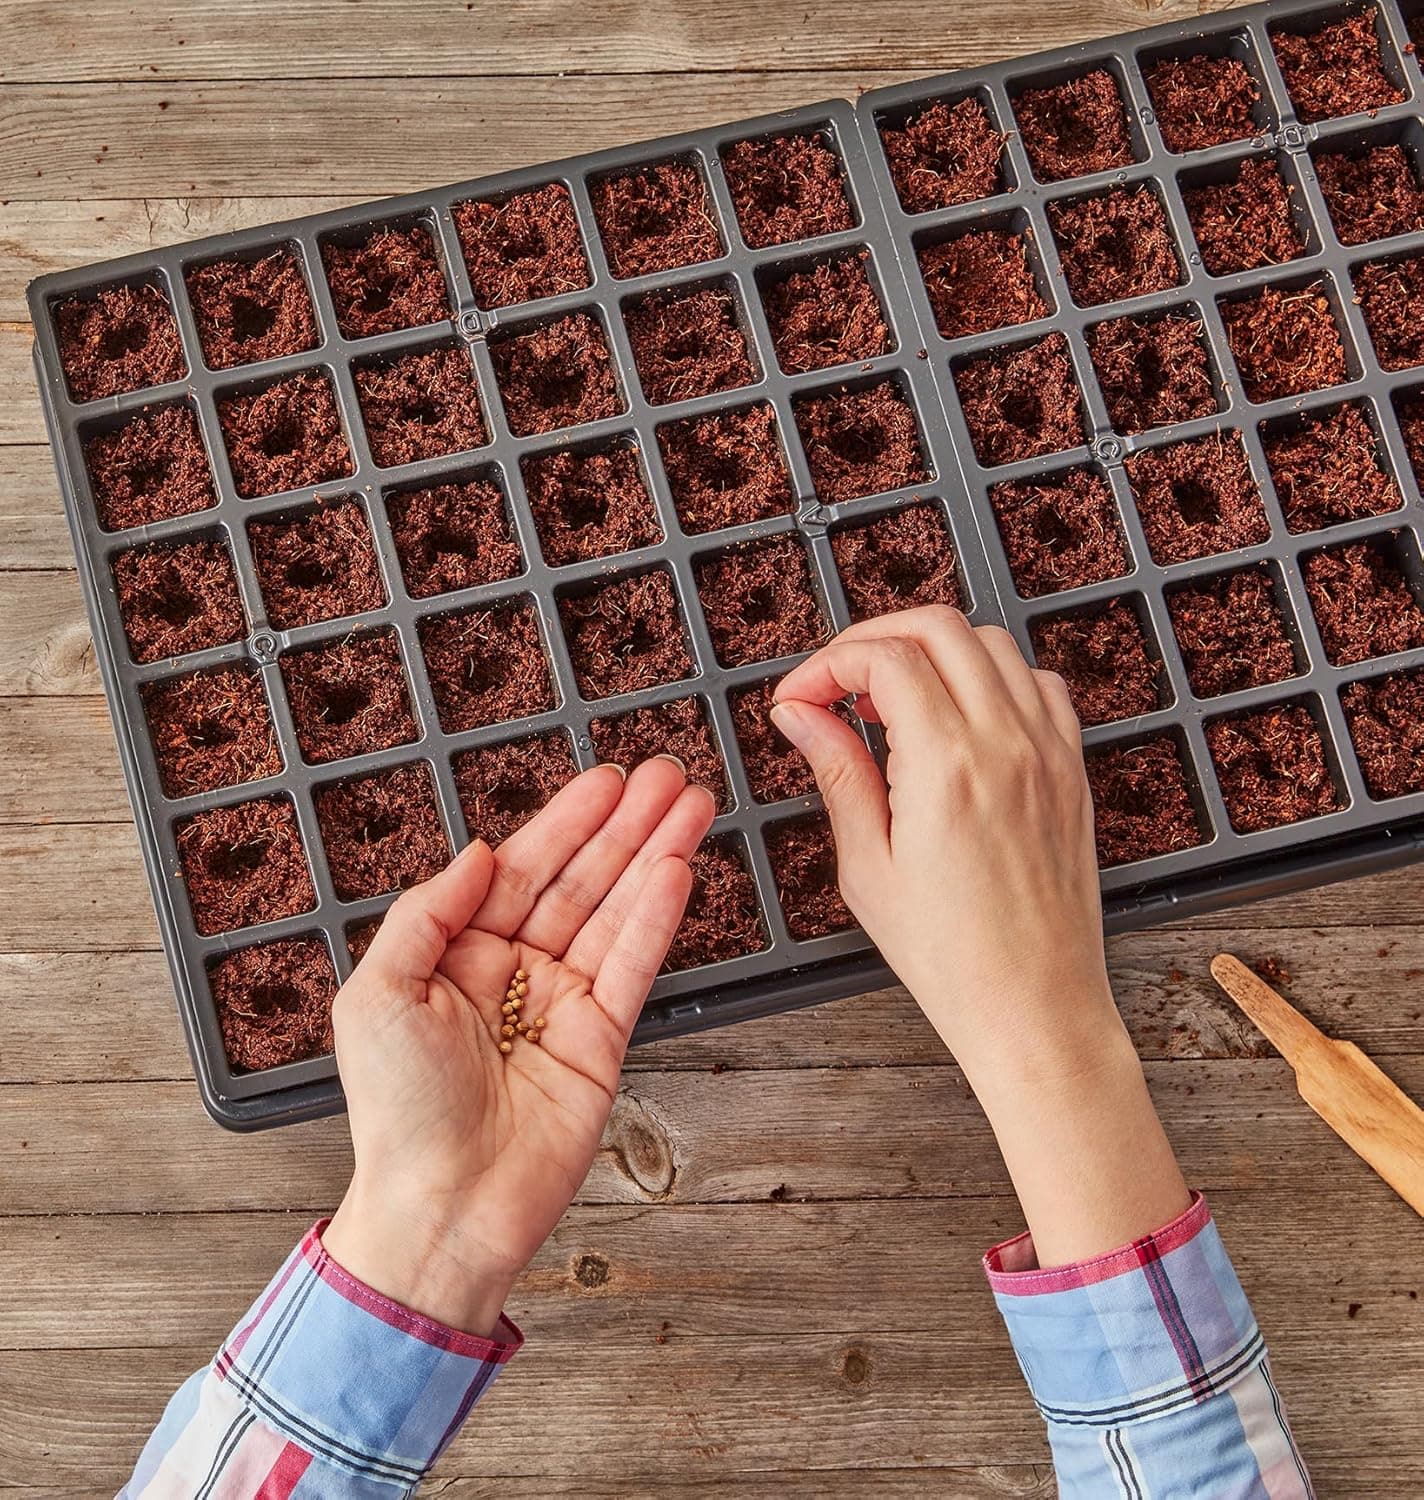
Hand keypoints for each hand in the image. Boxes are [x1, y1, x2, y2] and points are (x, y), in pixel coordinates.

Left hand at [324, 758, 714, 1336]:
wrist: (441, 1208)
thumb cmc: (396, 1113)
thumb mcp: (377, 994)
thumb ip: (427, 913)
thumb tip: (478, 853)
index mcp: (457, 956)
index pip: (520, 870)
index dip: (565, 822)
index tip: (607, 780)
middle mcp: (513, 972)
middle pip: (579, 881)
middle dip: (625, 826)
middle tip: (668, 775)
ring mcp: (562, 1005)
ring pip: (615, 912)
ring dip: (654, 856)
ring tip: (692, 804)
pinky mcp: (603, 1042)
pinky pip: (633, 966)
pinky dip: (657, 918)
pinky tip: (679, 870)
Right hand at [771, 607, 1189, 1262]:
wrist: (1036, 1007)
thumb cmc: (950, 957)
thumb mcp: (868, 867)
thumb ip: (837, 772)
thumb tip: (800, 713)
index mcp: (947, 766)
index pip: (884, 658)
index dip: (827, 663)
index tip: (799, 697)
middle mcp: (1006, 743)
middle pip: (938, 627)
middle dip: (873, 638)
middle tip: (836, 682)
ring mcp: (1048, 751)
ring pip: (990, 643)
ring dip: (931, 651)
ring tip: (890, 702)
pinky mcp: (1071, 769)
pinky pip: (1037, 683)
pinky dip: (990, 677)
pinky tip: (957, 718)